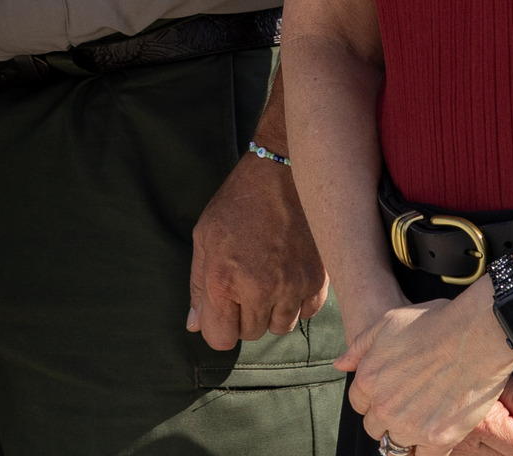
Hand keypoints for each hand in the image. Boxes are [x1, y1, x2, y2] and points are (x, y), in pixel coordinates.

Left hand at [186, 149, 328, 349]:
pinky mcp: (317, 281)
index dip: (218, 327)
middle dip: (244, 315)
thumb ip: (198, 286)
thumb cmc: (238, 203)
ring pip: (280, 327)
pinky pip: (306, 313)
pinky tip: (289, 274)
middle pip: (250, 334)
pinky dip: (297, 301)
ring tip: (267, 277)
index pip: (220, 339)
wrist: (282, 174)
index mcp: (224, 280)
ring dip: (271, 311)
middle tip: (245, 281)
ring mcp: (292, 287)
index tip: (222, 310)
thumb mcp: (204, 237)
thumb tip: (194, 325)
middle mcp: (259, 290)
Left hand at [338, 293, 512, 450]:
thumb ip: (360, 347)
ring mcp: (409, 426)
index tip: (391, 393)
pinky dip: (428, 449)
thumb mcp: (387, 323)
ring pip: (397, 445)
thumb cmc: (433, 324)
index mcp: (367, 380)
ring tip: (423, 421)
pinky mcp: (437, 438)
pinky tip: (437, 435)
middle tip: (409, 406)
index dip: (374, 398)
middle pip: (375, 427)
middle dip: (387, 418)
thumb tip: (340, 364)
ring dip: (406, 435)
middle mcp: (383, 407)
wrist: (475, 335)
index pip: (359, 404)